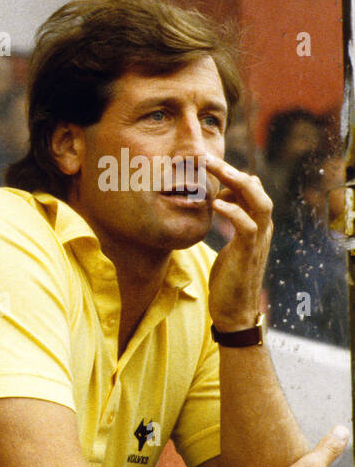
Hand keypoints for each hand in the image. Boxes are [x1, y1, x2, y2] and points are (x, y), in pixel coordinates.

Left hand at [205, 155, 272, 331]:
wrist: (234, 310)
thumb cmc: (229, 276)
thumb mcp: (228, 243)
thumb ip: (228, 223)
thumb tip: (218, 201)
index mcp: (255, 223)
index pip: (250, 188)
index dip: (231, 174)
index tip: (204, 164)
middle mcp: (261, 227)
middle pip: (255, 188)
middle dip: (232, 170)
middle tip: (205, 157)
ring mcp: (258, 240)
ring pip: (259, 201)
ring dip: (236, 183)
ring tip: (214, 169)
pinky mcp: (248, 253)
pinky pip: (247, 226)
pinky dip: (234, 212)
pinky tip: (216, 205)